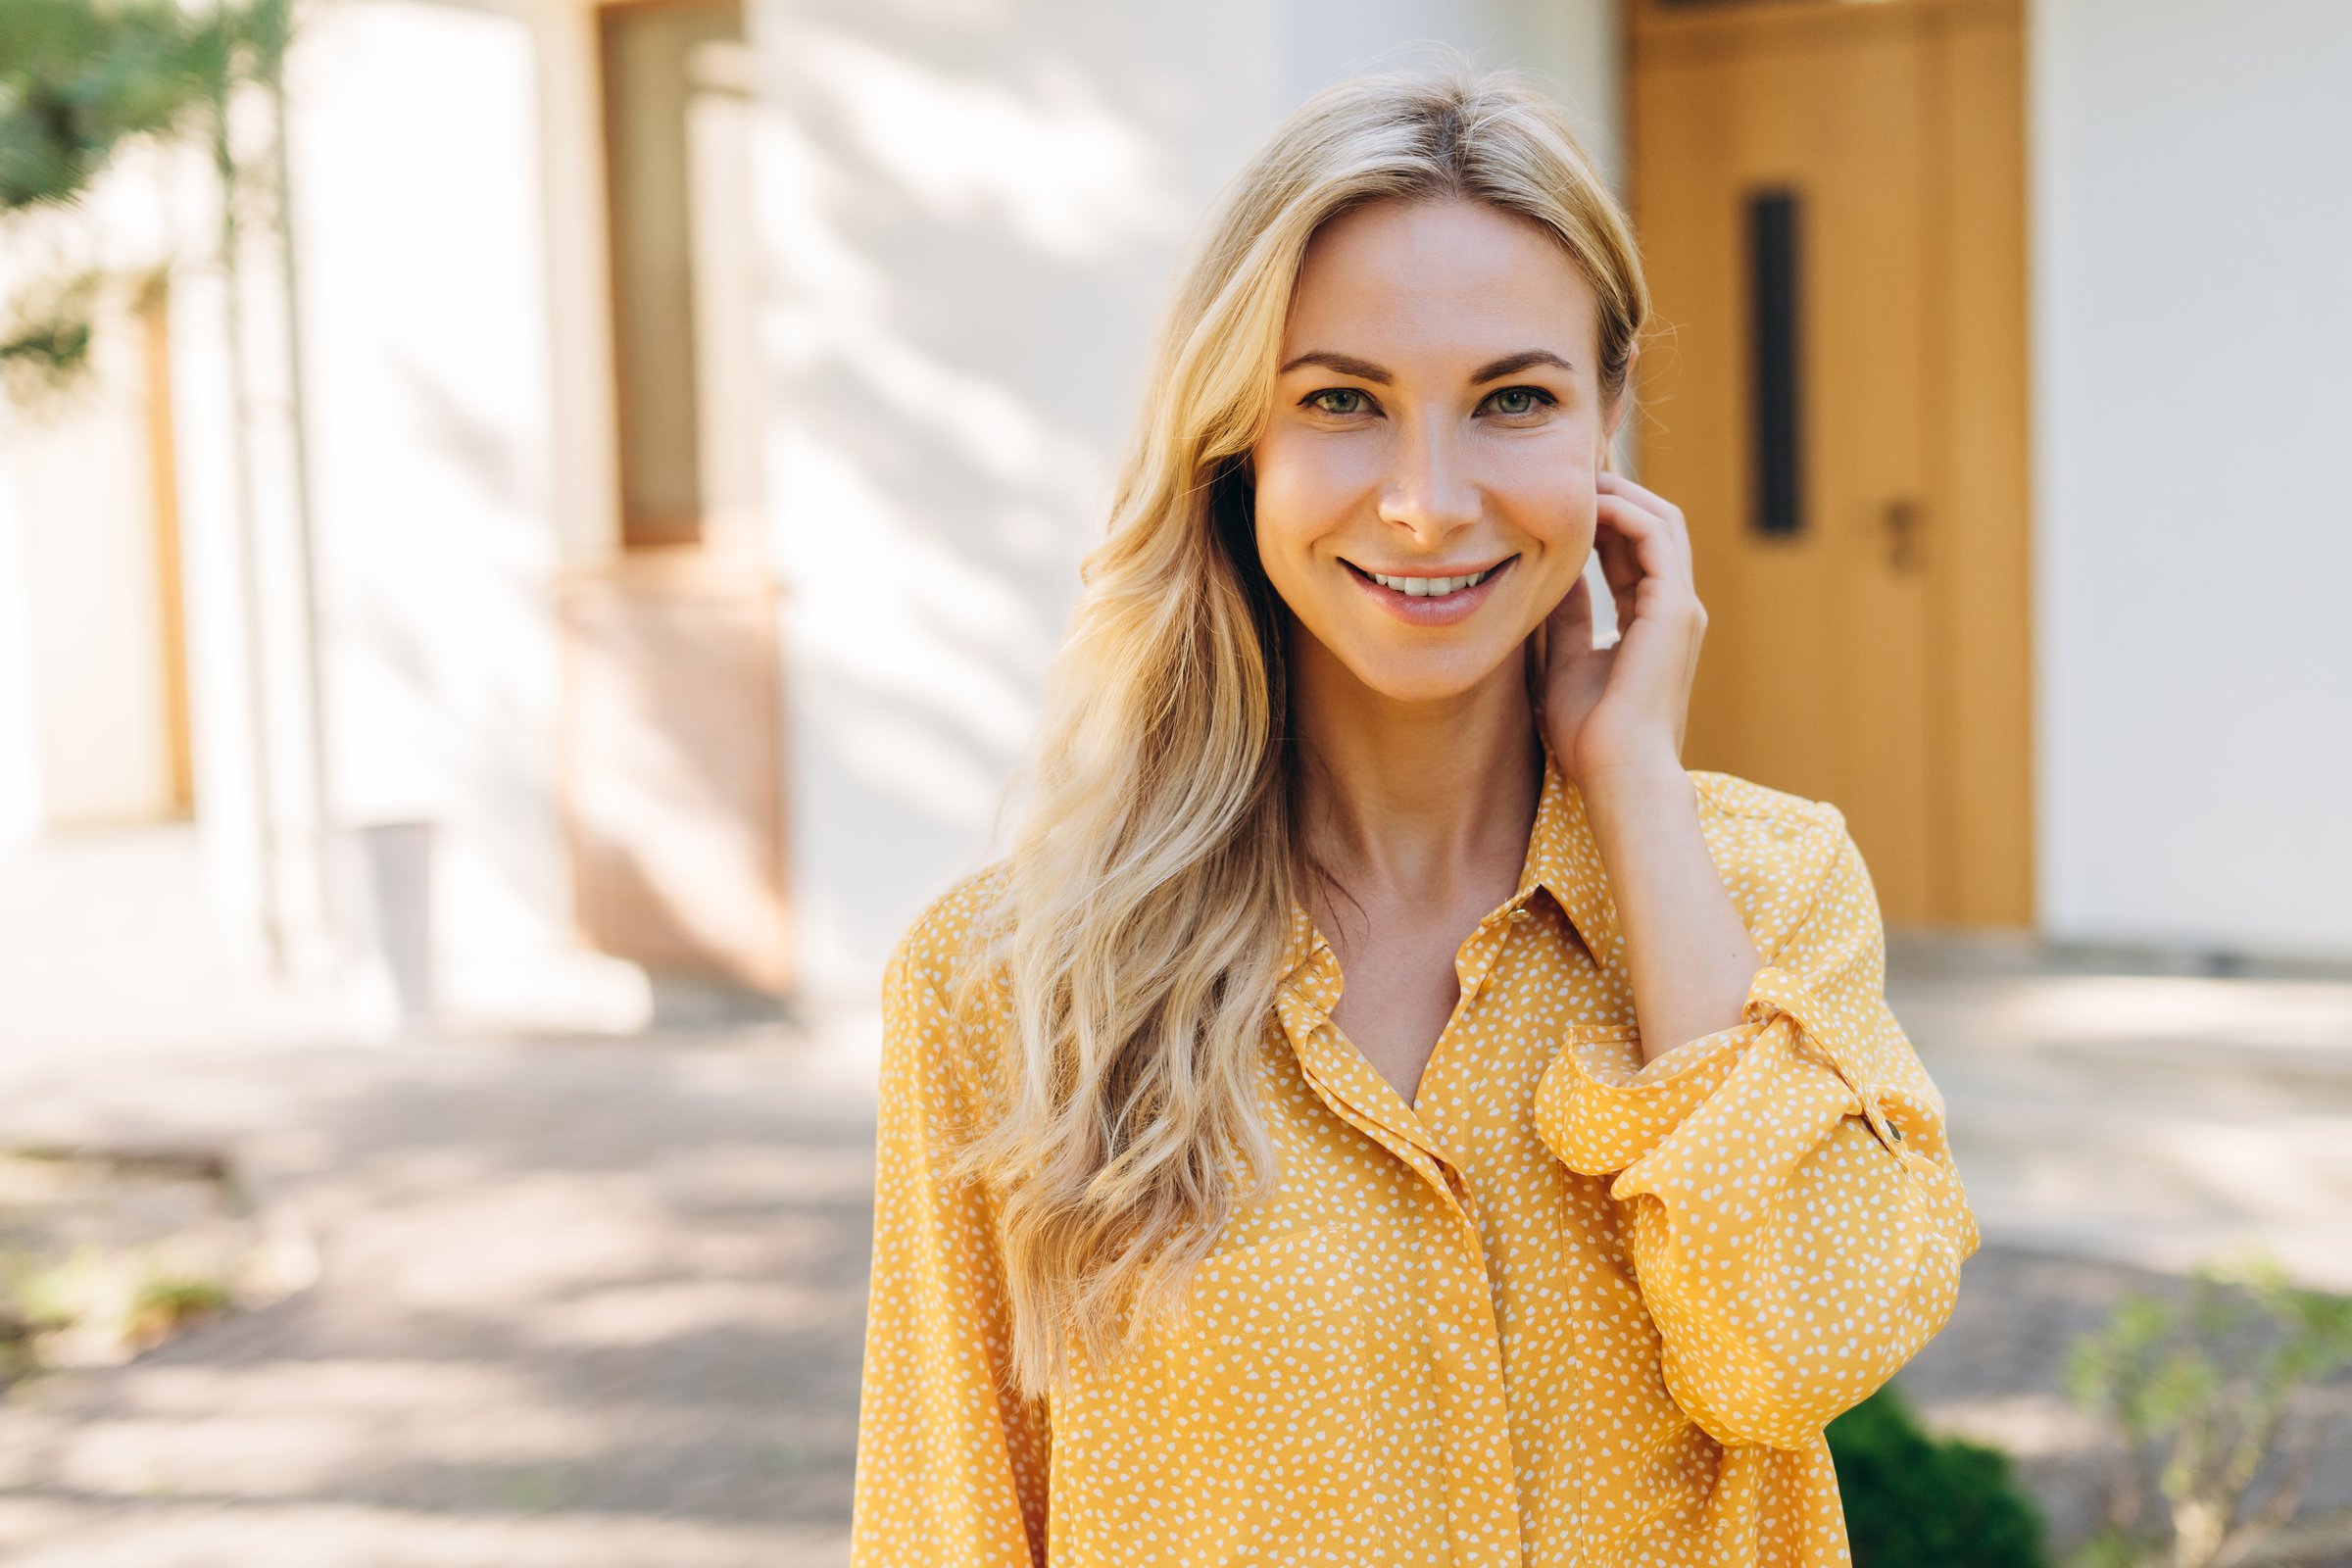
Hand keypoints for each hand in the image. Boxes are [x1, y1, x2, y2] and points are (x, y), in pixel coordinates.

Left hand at [1538, 471, 1707, 785]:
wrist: (1619, 772)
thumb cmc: (1591, 735)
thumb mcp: (1566, 661)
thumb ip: (1565, 617)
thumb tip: (1546, 576)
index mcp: (1652, 622)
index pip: (1633, 551)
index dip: (1601, 519)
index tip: (1560, 498)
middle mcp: (1673, 609)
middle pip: (1652, 528)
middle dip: (1616, 494)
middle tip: (1572, 470)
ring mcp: (1680, 607)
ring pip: (1662, 523)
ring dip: (1621, 494)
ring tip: (1580, 476)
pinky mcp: (1674, 609)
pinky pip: (1658, 538)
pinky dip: (1626, 513)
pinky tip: (1590, 505)